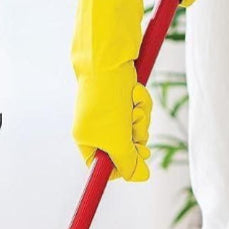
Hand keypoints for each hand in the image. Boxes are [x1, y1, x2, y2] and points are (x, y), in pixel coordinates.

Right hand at [71, 0, 152, 181]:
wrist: (109, 51)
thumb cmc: (107, 96)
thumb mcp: (116, 137)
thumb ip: (128, 162)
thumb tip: (141, 177)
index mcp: (86, 138)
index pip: (104, 166)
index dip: (122, 164)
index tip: (135, 157)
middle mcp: (96, 125)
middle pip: (125, 147)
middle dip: (135, 135)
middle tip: (133, 121)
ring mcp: (110, 109)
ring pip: (135, 127)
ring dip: (140, 115)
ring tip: (133, 99)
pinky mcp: (123, 94)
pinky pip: (140, 108)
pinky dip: (142, 101)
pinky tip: (135, 89)